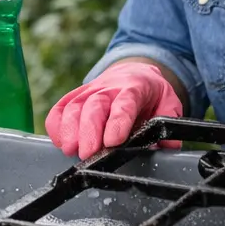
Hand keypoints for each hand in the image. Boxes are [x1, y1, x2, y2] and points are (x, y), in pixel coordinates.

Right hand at [45, 61, 182, 159]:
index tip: (112, 141)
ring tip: (71, 150)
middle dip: (88, 131)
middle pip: (94, 105)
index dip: (117, 121)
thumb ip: (168, 123)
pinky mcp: (74, 97)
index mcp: (134, 88)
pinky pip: (59, 109)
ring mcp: (88, 91)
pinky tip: (61, 142)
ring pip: (73, 106)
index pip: (124, 103)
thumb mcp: (168, 102)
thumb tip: (168, 145)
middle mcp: (108, 88)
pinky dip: (56, 125)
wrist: (132, 72)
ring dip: (69, 129)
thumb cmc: (149, 93)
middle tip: (87, 153)